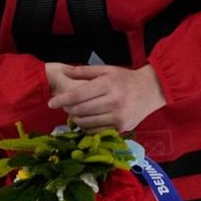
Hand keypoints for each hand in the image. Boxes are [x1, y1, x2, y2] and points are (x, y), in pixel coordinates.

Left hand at [48, 64, 165, 130]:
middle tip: (64, 106)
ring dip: (76, 119)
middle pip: (80, 110)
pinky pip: (95, 132)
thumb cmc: (125, 79)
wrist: (150, 91)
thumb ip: (84, 71)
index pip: (78, 95)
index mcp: (108, 84)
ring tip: (76, 111)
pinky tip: (87, 119)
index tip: (51, 103)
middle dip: (67, 109)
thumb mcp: (106, 69)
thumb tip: (64, 72)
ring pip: (85, 123)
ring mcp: (117, 117)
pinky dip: (86, 127)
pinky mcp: (120, 129)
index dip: (61, 100)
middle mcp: (113, 102)